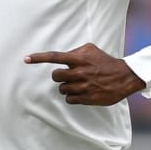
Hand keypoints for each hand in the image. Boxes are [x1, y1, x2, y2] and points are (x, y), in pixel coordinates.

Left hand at [25, 43, 146, 105]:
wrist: (124, 77)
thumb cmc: (105, 62)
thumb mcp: (91, 50)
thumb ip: (75, 52)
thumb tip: (62, 58)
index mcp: (79, 59)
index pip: (55, 57)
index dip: (39, 58)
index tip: (26, 59)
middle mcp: (80, 72)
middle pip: (56, 76)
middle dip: (59, 77)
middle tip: (68, 76)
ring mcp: (83, 86)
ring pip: (62, 89)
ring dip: (66, 87)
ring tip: (78, 84)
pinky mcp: (87, 98)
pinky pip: (69, 99)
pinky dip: (72, 96)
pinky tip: (81, 92)